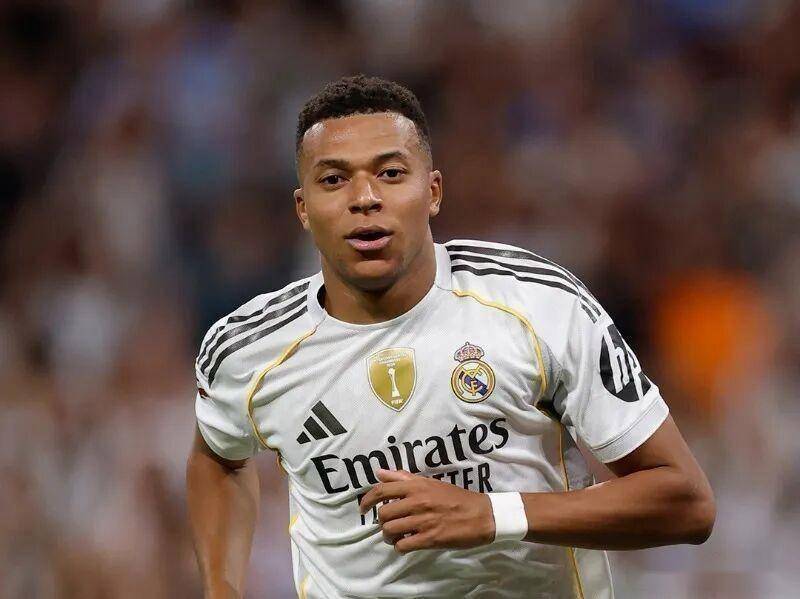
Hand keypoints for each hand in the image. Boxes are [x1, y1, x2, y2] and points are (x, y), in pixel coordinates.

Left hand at [358, 469, 494, 553]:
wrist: (481, 515)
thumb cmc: (455, 497)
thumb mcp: (430, 483)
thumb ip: (404, 478)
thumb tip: (380, 473)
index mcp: (416, 486)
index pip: (382, 490)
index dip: (367, 500)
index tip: (362, 508)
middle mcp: (417, 501)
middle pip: (383, 514)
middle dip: (381, 522)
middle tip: (388, 525)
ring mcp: (422, 521)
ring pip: (390, 531)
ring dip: (388, 536)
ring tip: (395, 537)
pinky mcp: (429, 539)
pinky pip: (403, 546)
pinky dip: (399, 547)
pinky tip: (405, 545)